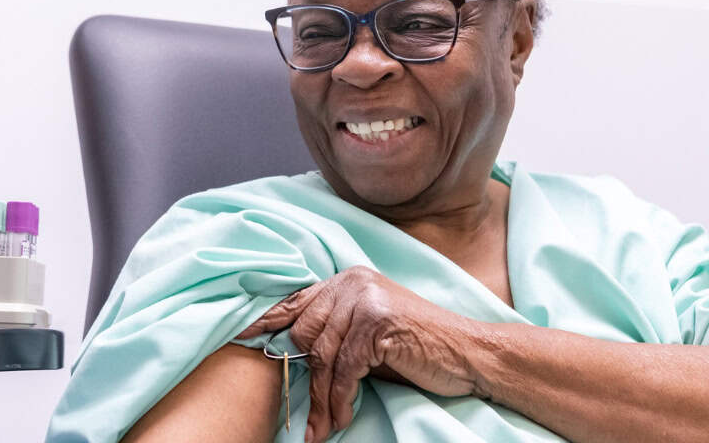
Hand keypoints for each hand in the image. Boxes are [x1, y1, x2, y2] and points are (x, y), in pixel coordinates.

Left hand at [237, 266, 480, 442]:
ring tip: (321, 429)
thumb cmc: (419, 347)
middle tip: (306, 416)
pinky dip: (342, 400)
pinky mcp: (377, 322)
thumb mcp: (370, 332)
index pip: (296, 301)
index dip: (266, 321)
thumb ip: (336, 331)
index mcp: (347, 279)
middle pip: (305, 335)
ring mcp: (365, 299)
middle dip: (303, 380)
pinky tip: (343, 417)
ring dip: (323, 401)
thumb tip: (289, 352)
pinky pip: (345, 370)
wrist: (469, 353)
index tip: (239, 337)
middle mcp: (352, 282)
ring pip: (324, 358)